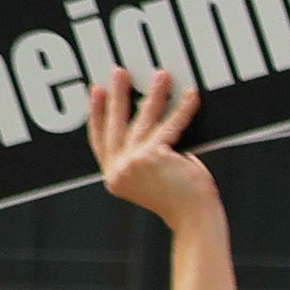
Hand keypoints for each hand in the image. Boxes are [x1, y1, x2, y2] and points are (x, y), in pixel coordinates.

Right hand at [82, 61, 217, 218]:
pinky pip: (171, 126)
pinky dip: (183, 109)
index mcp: (114, 176)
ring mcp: (134, 163)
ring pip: (144, 120)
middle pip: (115, 124)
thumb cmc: (179, 199)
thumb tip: (150, 119)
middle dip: (118, 95)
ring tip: (160, 75)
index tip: (96, 91)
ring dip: (154, 94)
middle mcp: (119, 170)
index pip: (99, 140)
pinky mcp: (154, 156)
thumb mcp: (152, 176)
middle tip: (119, 71)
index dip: (96, 114)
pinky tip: (191, 95)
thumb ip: (144, 154)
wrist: (193, 218)